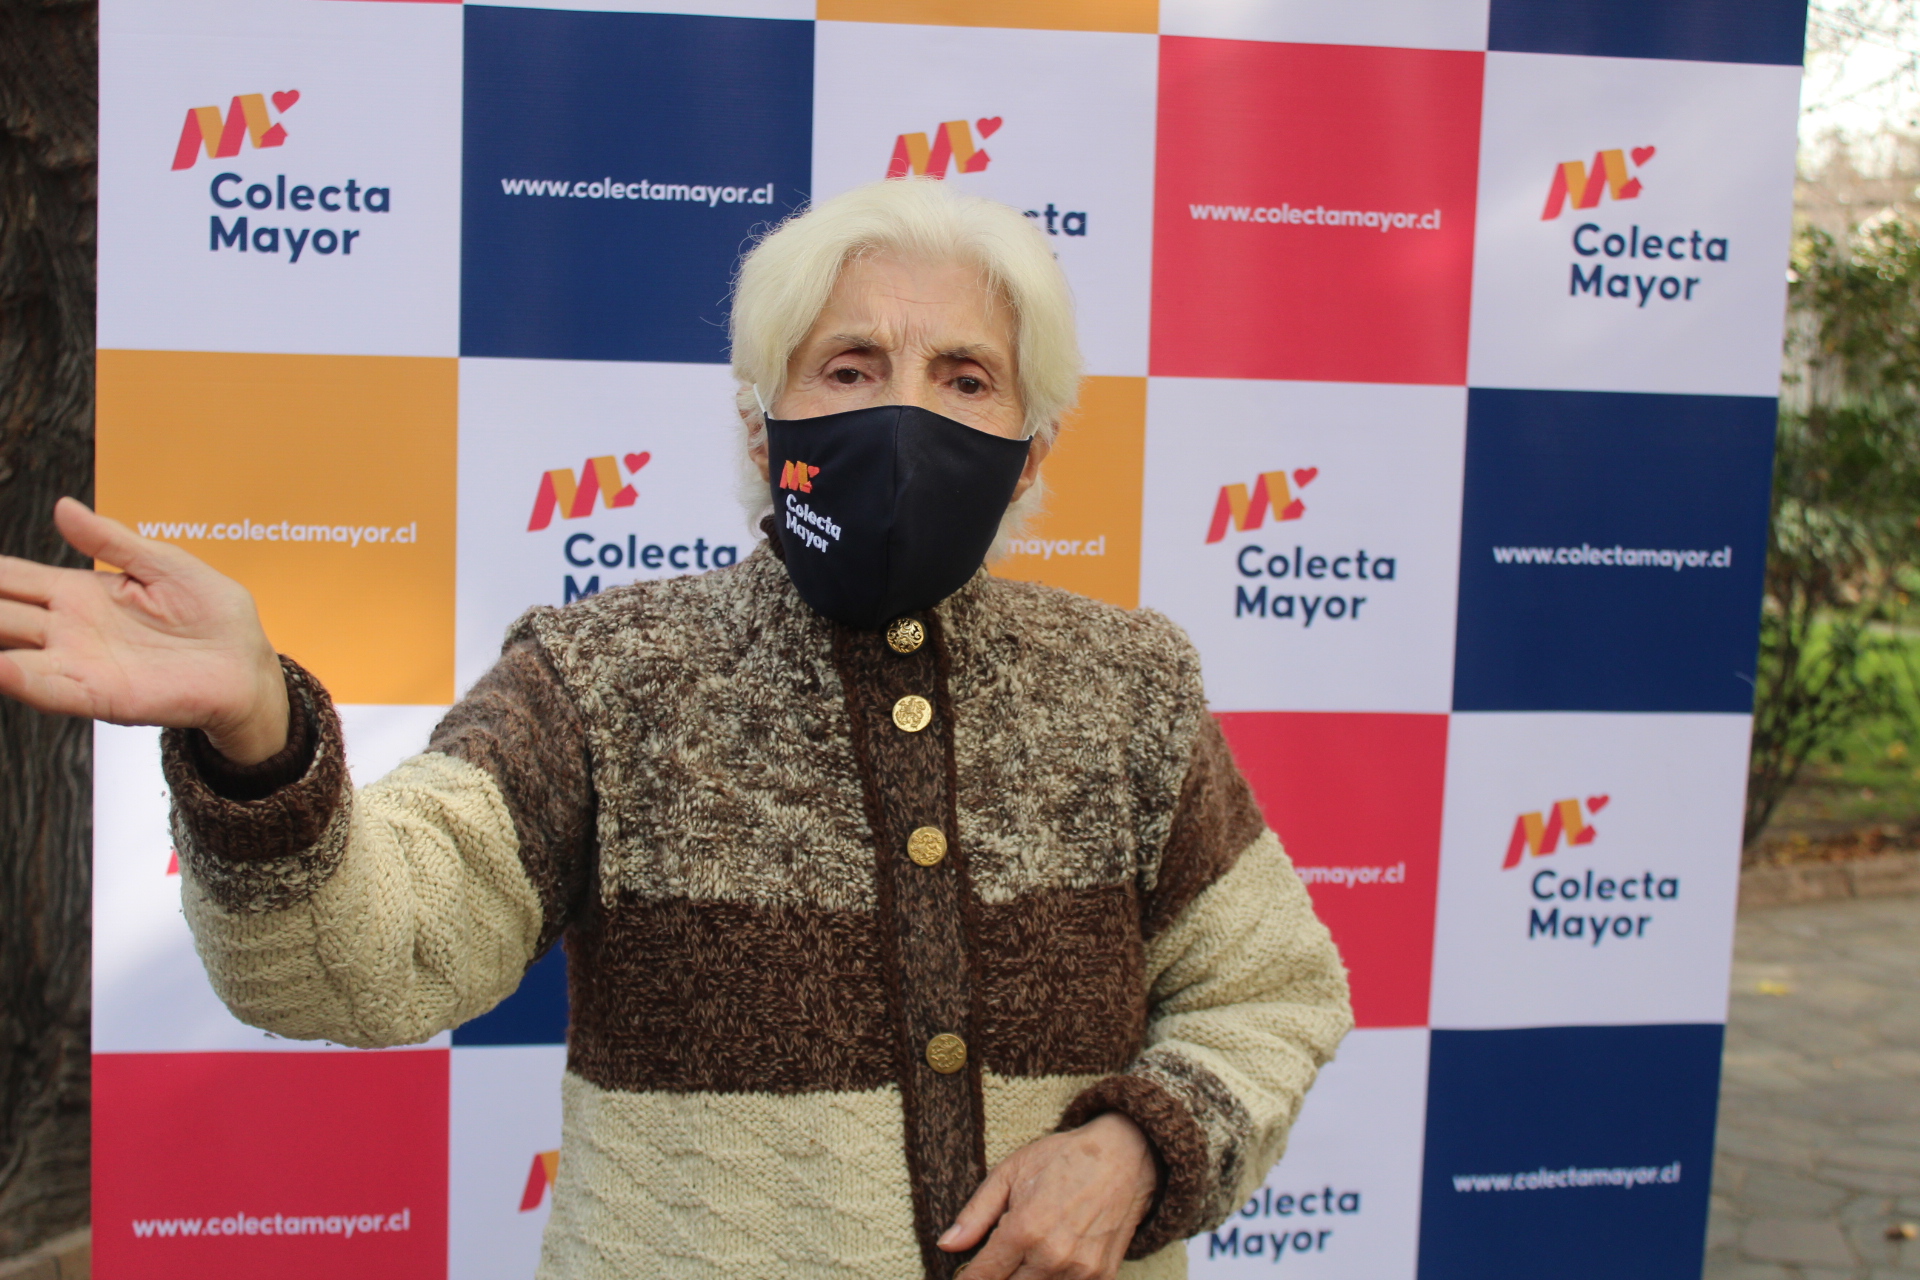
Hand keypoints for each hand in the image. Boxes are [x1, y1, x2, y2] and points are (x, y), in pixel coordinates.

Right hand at [0, 498, 288, 762]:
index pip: (9, 578)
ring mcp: (78, 661)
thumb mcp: (164, 564)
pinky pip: (48, 686)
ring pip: (5, 651)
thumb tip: (62, 508)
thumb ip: (112, 542)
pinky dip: (17, 677)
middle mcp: (66, 629)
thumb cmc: (213, 616)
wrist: (249, 667)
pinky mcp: (99, 694)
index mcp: (77, 593)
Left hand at [938, 1112, 1157, 1279]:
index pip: (983, 1276)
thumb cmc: (1063, 1159)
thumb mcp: (1010, 1172)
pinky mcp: (1102, 1277)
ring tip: (1023, 1260)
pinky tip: (1046, 1265)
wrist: (1124, 1157)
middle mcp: (1052, 1257)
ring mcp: (1081, 1272)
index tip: (962, 1277)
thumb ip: (975, 1214)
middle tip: (993, 1267)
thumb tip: (947, 1245)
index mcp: (1025, 1230)